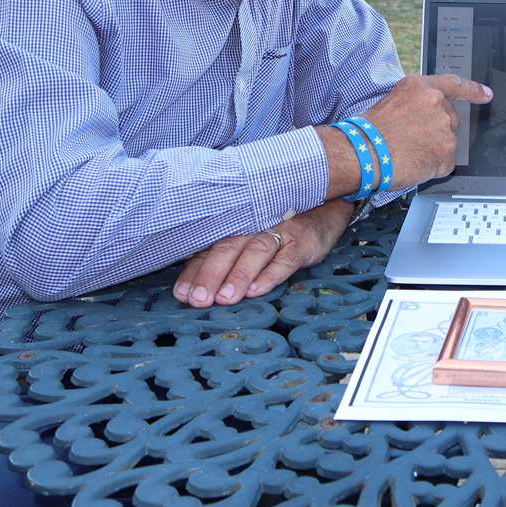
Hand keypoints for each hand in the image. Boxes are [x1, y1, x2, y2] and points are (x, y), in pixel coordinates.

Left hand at [172, 200, 350, 305]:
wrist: (324, 206)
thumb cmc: (278, 226)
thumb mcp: (249, 234)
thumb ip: (223, 256)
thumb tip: (190, 286)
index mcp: (235, 226)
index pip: (209, 248)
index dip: (194, 271)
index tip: (181, 294)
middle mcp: (252, 226)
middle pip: (227, 249)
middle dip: (210, 275)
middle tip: (198, 300)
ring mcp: (278, 232)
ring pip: (254, 253)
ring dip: (238, 276)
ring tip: (225, 298)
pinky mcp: (301, 242)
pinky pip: (285, 259)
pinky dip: (271, 275)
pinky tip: (258, 290)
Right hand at [362, 74, 491, 189]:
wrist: (364, 152)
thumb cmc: (368, 132)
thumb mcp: (390, 103)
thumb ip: (414, 105)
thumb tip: (423, 120)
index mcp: (420, 87)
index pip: (454, 84)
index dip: (473, 90)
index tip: (486, 94)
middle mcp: (436, 103)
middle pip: (449, 120)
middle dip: (436, 132)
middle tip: (413, 142)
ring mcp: (444, 126)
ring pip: (447, 143)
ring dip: (432, 150)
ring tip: (408, 153)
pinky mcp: (447, 150)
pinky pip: (445, 163)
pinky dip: (432, 168)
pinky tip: (414, 165)